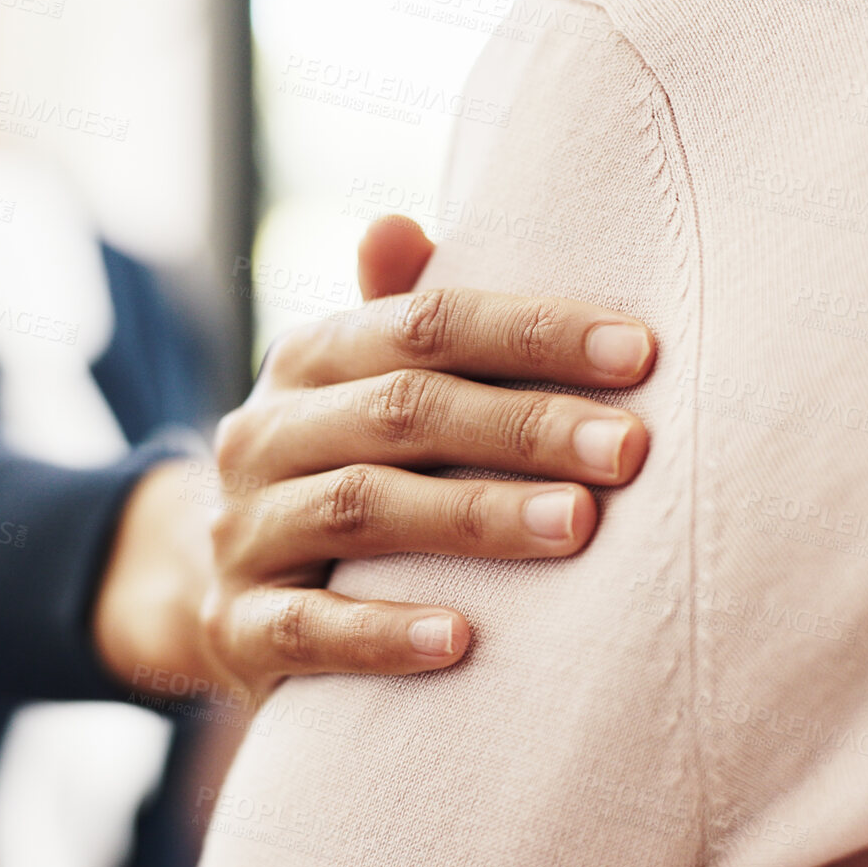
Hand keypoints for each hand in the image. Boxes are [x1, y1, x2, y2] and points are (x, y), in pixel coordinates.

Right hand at [179, 215, 655, 700]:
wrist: (227, 602)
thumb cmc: (343, 477)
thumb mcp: (364, 395)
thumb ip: (404, 327)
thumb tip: (396, 224)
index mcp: (306, 360)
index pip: (423, 324)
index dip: (532, 332)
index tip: (640, 353)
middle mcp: (265, 435)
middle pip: (402, 410)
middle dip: (525, 426)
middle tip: (627, 450)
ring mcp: (245, 533)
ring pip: (361, 509)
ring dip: (475, 516)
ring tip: (575, 525)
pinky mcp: (238, 630)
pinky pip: (309, 630)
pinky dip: (384, 634)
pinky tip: (462, 641)